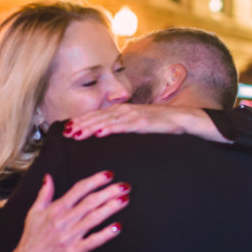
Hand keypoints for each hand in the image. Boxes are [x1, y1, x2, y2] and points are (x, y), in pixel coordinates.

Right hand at [0, 170, 128, 251]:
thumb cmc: (31, 239)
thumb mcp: (33, 212)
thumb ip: (44, 194)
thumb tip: (48, 178)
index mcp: (55, 210)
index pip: (78, 190)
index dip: (95, 181)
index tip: (108, 175)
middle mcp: (64, 221)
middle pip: (90, 202)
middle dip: (109, 192)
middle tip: (124, 186)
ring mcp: (70, 237)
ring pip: (94, 218)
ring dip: (111, 208)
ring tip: (124, 200)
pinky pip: (93, 241)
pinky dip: (106, 234)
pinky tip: (117, 227)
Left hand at [63, 104, 228, 142]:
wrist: (189, 120)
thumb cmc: (165, 127)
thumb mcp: (141, 129)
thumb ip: (126, 132)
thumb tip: (110, 140)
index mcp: (124, 113)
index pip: (98, 117)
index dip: (81, 123)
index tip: (65, 131)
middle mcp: (127, 111)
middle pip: (98, 117)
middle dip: (80, 125)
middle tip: (62, 133)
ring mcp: (136, 115)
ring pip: (107, 119)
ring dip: (90, 125)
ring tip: (75, 133)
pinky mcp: (146, 121)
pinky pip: (125, 124)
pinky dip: (110, 126)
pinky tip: (99, 131)